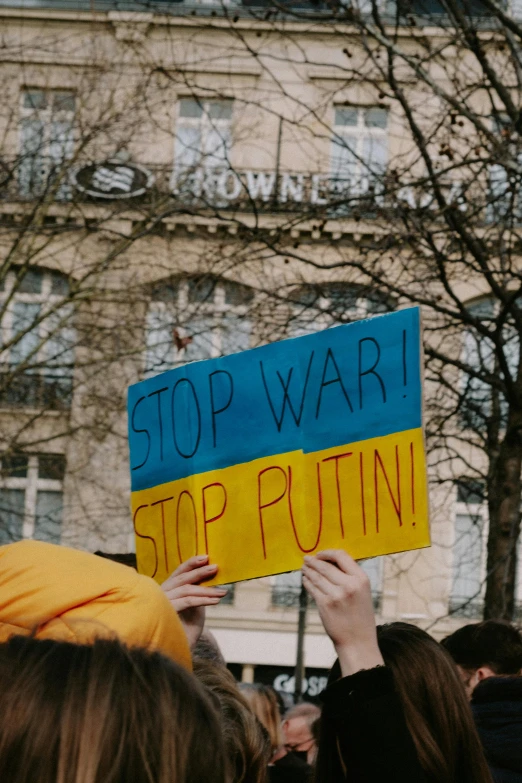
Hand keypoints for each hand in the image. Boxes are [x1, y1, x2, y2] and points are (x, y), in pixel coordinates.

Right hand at [161, 555, 227, 648]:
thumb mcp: (195, 606)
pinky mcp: (167, 612)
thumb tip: (213, 577)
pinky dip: (203, 599)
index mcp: (167, 588)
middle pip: (182, 578)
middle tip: (216, 567)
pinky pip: (187, 601)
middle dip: (200, 572)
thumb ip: (199, 592)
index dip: (192, 563)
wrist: (179, 651)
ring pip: (186, 589)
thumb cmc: (187, 628)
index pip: (179, 572)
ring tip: (222, 591)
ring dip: (206, 589)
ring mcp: (162, 602)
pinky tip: (216, 600)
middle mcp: (161, 593)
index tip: (206, 557)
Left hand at [302, 549, 383, 676]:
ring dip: (308, 571)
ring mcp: (336, 595)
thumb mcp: (363, 593)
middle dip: (313, 561)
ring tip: (304, 568)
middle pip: (326, 566)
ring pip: (316, 576)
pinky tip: (305, 580)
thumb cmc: (360, 616)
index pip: (342, 556)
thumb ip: (350, 577)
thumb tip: (330, 562)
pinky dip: (307, 582)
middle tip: (306, 559)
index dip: (328, 553)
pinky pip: (312, 588)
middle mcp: (349, 585)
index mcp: (361, 579)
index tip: (320, 554)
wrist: (358, 642)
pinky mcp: (325, 605)